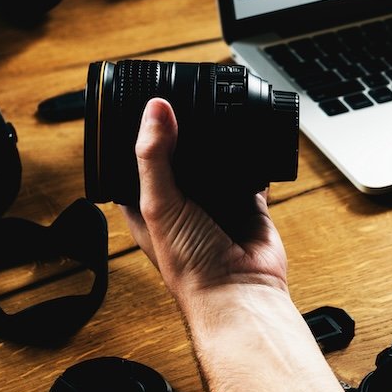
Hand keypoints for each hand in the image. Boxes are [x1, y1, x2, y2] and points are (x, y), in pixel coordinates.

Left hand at [121, 98, 288, 308]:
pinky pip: (250, 170)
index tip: (149, 105)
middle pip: (181, 154)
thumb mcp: (159, 205)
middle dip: (185, 132)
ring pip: (216, 159)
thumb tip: (154, 110)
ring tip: (218, 112)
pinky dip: (252, 155)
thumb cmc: (190, 266)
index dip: (143, 134)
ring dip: (219, 141)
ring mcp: (216, 201)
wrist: (240, 291)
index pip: (138, 160)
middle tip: (187, 100)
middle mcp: (181, 202)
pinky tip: (251, 138)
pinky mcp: (248, 202)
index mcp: (147, 204)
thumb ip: (154, 157)